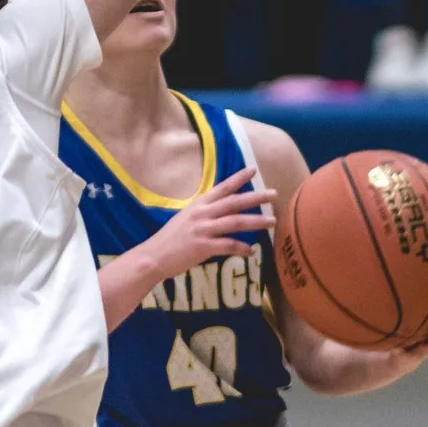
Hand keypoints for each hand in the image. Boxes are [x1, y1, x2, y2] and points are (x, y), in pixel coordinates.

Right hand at [138, 167, 273, 293]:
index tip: (253, 170)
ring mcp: (203, 230)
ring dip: (256, 221)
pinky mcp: (203, 246)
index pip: (222, 188)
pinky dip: (242, 248)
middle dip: (256, 197)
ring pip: (236, 222)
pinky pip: (228, 245)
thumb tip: (222, 212)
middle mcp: (202, 214)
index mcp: (199, 205)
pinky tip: (251, 251)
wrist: (154, 256)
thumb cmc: (171, 239)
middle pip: (234, 202)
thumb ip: (204, 213)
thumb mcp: (186, 218)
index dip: (238, 178)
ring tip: (272, 222)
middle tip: (274, 194)